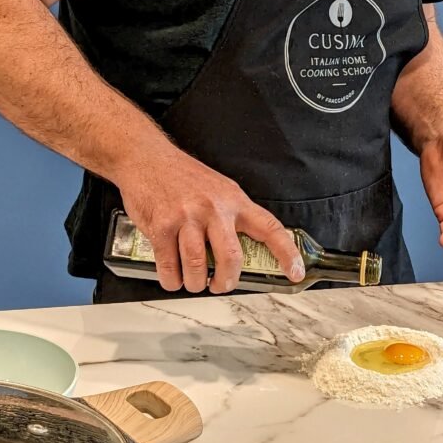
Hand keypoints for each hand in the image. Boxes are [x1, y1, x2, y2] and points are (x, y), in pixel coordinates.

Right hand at [116, 148, 304, 293]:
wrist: (147, 157)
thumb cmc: (182, 176)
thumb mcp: (218, 189)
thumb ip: (231, 216)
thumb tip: (241, 253)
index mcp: (234, 200)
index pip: (269, 228)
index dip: (286, 253)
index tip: (295, 273)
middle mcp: (214, 208)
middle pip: (231, 258)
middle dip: (227, 282)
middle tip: (220, 285)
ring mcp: (187, 217)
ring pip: (198, 268)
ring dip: (196, 284)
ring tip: (194, 282)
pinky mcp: (162, 226)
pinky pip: (170, 268)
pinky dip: (172, 280)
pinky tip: (173, 276)